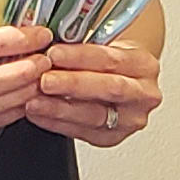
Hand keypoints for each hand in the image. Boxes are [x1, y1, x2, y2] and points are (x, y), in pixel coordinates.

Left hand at [29, 33, 162, 146]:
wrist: (121, 81)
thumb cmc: (107, 60)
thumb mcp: (103, 43)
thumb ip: (82, 43)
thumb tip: (47, 42)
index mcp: (144, 65)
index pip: (112, 59)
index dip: (81, 57)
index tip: (54, 53)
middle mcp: (144, 95)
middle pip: (109, 89)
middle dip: (72, 84)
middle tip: (45, 80)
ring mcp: (130, 120)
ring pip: (94, 115)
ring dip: (60, 109)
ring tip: (35, 101)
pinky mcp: (112, 138)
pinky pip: (82, 132)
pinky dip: (56, 123)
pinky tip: (39, 114)